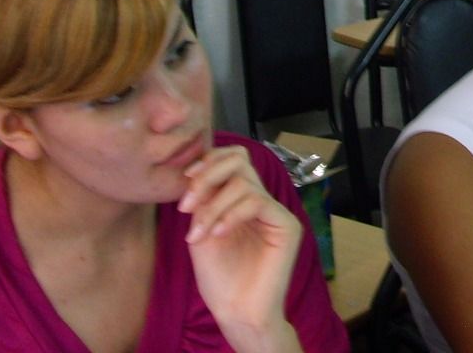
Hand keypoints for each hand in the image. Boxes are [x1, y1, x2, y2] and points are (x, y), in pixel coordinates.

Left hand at [181, 144, 301, 352]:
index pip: (234, 161)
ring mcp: (276, 212)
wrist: (237, 313)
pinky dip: (231, 215)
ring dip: (213, 206)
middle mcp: (263, 201)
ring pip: (244, 183)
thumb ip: (203, 202)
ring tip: (198, 234)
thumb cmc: (220, 279)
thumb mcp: (202, 232)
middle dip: (208, 177)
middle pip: (240, 161)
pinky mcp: (287, 226)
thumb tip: (198, 172)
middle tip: (186, 205)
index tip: (185, 179)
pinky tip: (218, 234)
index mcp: (243, 201)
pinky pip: (257, 202)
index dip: (210, 160)